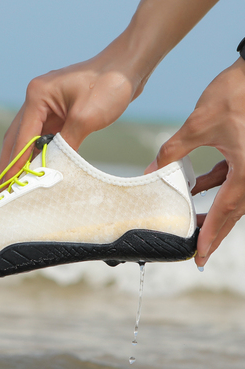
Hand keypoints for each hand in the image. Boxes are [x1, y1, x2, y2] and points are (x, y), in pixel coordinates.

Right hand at [0, 48, 142, 180]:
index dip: (15, 164)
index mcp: (38, 95)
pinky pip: (43, 135)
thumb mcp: (85, 118)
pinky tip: (36, 167)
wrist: (128, 66)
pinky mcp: (58, 111)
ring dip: (22, 159)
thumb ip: (66, 143)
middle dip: (9, 163)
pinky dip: (38, 152)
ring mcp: (47, 104)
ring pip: (28, 137)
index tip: (7, 185)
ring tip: (13, 182)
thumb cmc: (109, 85)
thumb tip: (52, 168)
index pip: (22, 136)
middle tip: (1, 188)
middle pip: (16, 136)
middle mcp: (37, 98)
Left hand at [145, 58, 244, 266]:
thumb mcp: (199, 125)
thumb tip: (150, 170)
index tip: (200, 256)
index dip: (211, 236)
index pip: (225, 212)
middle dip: (212, 230)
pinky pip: (230, 179)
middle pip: (231, 212)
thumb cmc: (236, 94)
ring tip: (190, 222)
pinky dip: (213, 185)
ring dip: (211, 209)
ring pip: (230, 197)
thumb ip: (173, 150)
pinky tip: (193, 188)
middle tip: (196, 250)